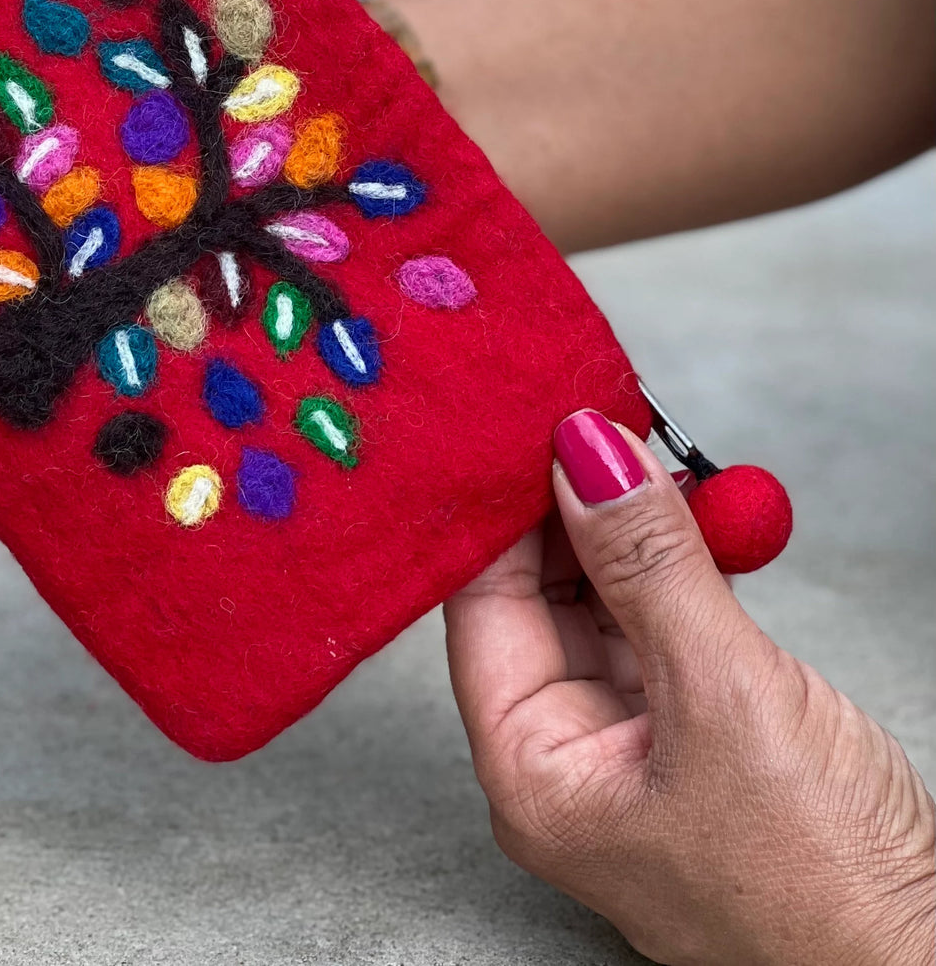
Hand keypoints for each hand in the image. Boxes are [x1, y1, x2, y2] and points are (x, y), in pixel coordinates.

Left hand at [446, 409, 934, 964]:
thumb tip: (587, 455)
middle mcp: (564, 757)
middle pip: (538, 597)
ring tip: (658, 454)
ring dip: (634, 531)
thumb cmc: (825, 886)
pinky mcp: (694, 733)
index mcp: (530, 770)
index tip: (533, 423)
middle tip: (604, 419)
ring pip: (605, 604)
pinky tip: (700, 516)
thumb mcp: (724, 696)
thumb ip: (648, 566)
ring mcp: (631, 744)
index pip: (481, 604)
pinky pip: (663, 627)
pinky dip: (681, 569)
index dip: (505, 508)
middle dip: (574, 508)